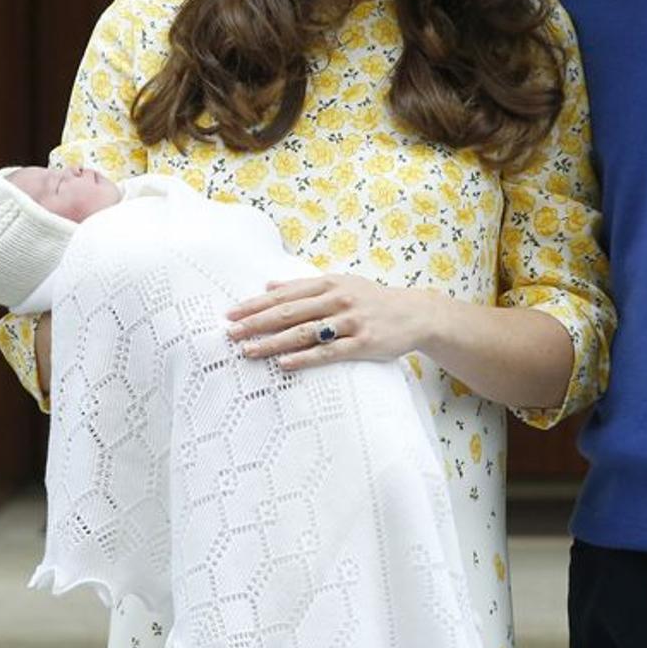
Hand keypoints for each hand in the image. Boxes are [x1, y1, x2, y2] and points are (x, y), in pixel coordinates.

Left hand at [226, 275, 434, 370]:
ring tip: (249, 350)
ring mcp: (351, 321)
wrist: (415, 314)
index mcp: (330, 283)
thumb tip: (269, 284)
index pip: (285, 294)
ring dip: (273, 342)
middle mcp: (338, 299)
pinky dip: (305, 358)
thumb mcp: (341, 284)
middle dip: (256, 322)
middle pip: (289, 312)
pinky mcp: (363, 343)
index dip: (256, 304)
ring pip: (304, 332)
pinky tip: (285, 364)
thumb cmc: (373, 300)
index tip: (232, 313)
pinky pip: (329, 352)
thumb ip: (305, 285)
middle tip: (230, 333)